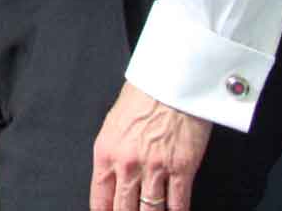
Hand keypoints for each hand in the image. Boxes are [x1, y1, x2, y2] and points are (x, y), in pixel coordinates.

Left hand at [89, 81, 211, 210]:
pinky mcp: (181, 169)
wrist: (170, 83)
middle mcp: (128, 164)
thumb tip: (113, 180)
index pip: (100, 198)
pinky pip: (178, 203)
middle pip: (124, 209)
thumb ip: (112, 155)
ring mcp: (155, 169)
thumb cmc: (142, 99)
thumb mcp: (113, 126)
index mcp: (106, 153)